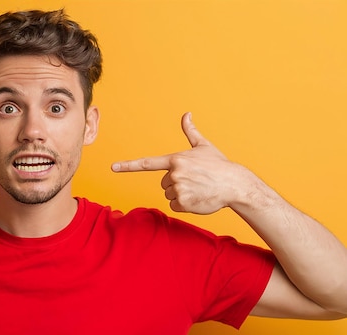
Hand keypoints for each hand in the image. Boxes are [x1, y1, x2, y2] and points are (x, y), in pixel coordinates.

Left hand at [111, 112, 247, 213]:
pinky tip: (198, 198)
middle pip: (163, 183)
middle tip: (194, 180)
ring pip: (169, 195)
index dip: (128, 165)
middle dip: (176, 183)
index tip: (113, 167)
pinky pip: (175, 206)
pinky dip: (185, 205)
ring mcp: (179, 189)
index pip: (146, 163)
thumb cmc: (218, 165)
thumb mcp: (204, 146)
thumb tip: (186, 114)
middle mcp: (174, 174)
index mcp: (175, 159)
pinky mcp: (184, 203)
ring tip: (198, 188)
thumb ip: (190, 131)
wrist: (235, 184)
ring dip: (181, 194)